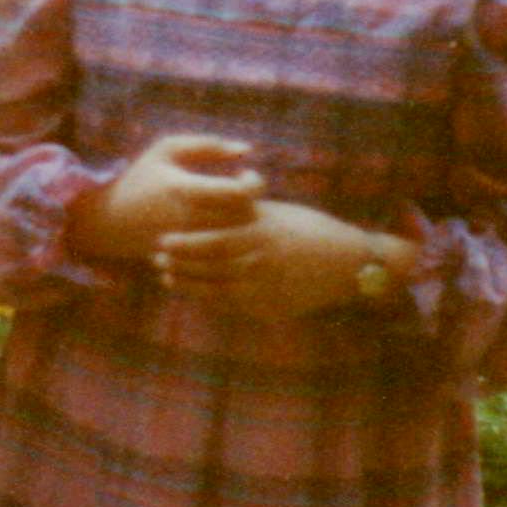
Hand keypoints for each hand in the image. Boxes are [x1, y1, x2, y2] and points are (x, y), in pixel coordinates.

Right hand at [68, 133, 262, 260]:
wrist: (111, 219)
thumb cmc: (145, 177)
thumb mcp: (167, 150)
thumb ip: (207, 145)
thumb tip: (247, 150)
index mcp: (182, 189)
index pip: (238, 192)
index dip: (253, 183)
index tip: (247, 176)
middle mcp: (185, 220)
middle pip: (244, 219)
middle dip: (253, 205)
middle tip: (244, 196)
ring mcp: (186, 245)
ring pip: (238, 243)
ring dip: (246, 228)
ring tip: (237, 214)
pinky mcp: (187, 262)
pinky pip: (226, 261)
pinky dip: (236, 249)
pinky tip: (228, 233)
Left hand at [155, 200, 410, 319]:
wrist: (351, 264)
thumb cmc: (311, 229)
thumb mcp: (277, 213)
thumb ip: (243, 211)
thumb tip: (205, 199)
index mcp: (263, 233)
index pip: (214, 240)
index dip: (185, 243)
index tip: (161, 239)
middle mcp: (263, 261)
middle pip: (212, 266)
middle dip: (180, 263)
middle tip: (155, 258)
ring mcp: (269, 287)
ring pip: (219, 289)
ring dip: (189, 284)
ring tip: (167, 277)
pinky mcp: (275, 307)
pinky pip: (236, 306)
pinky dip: (212, 300)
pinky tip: (195, 294)